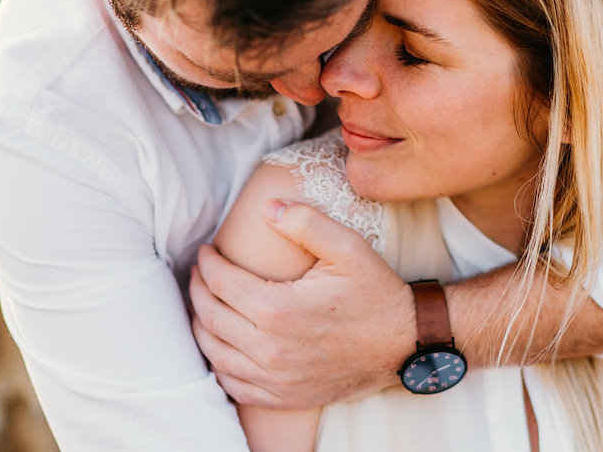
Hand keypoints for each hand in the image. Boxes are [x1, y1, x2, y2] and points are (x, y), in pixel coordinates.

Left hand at [189, 201, 413, 408]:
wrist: (404, 344)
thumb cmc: (376, 294)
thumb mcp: (348, 247)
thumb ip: (305, 222)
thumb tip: (267, 207)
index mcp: (278, 310)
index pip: (221, 283)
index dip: (207, 263)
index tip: (207, 251)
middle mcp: (270, 348)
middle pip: (211, 317)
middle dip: (197, 290)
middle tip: (198, 272)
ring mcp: (275, 377)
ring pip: (215, 353)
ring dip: (201, 326)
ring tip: (203, 304)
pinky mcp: (283, 396)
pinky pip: (234, 384)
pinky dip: (218, 364)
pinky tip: (220, 346)